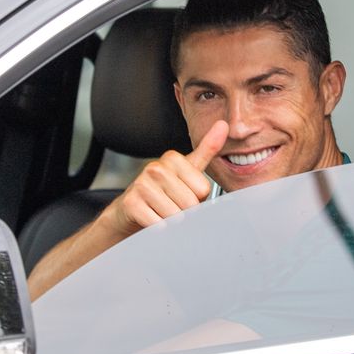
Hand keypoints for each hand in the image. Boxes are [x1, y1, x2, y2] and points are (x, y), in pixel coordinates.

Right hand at [100, 120, 228, 235]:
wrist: (130, 209)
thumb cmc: (163, 190)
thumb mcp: (188, 169)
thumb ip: (207, 149)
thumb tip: (223, 125)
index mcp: (172, 158)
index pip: (203, 190)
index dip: (197, 198)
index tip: (183, 193)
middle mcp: (156, 168)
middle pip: (191, 204)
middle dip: (185, 211)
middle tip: (171, 204)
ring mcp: (141, 184)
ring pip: (176, 216)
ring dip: (171, 221)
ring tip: (161, 211)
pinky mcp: (132, 203)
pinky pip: (159, 224)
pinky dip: (158, 228)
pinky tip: (151, 218)